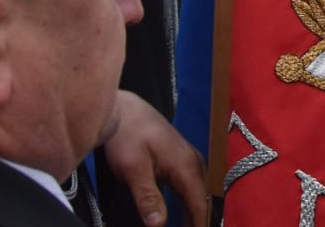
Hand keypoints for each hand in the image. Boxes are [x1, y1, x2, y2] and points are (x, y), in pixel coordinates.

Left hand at [104, 91, 208, 226]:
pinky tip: (183, 207)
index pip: (198, 202)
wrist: (122, 109)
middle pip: (201, 197)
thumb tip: (159, 224)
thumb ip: (148, 197)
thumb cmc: (126, 135)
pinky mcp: (180, 155)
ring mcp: (188, 156)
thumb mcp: (133, 169)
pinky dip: (189, 197)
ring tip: (189, 225)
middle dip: (198, 218)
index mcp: (185, 165)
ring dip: (194, 209)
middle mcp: (193, 160)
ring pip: (197, 189)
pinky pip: (191, 182)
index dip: (199, 223)